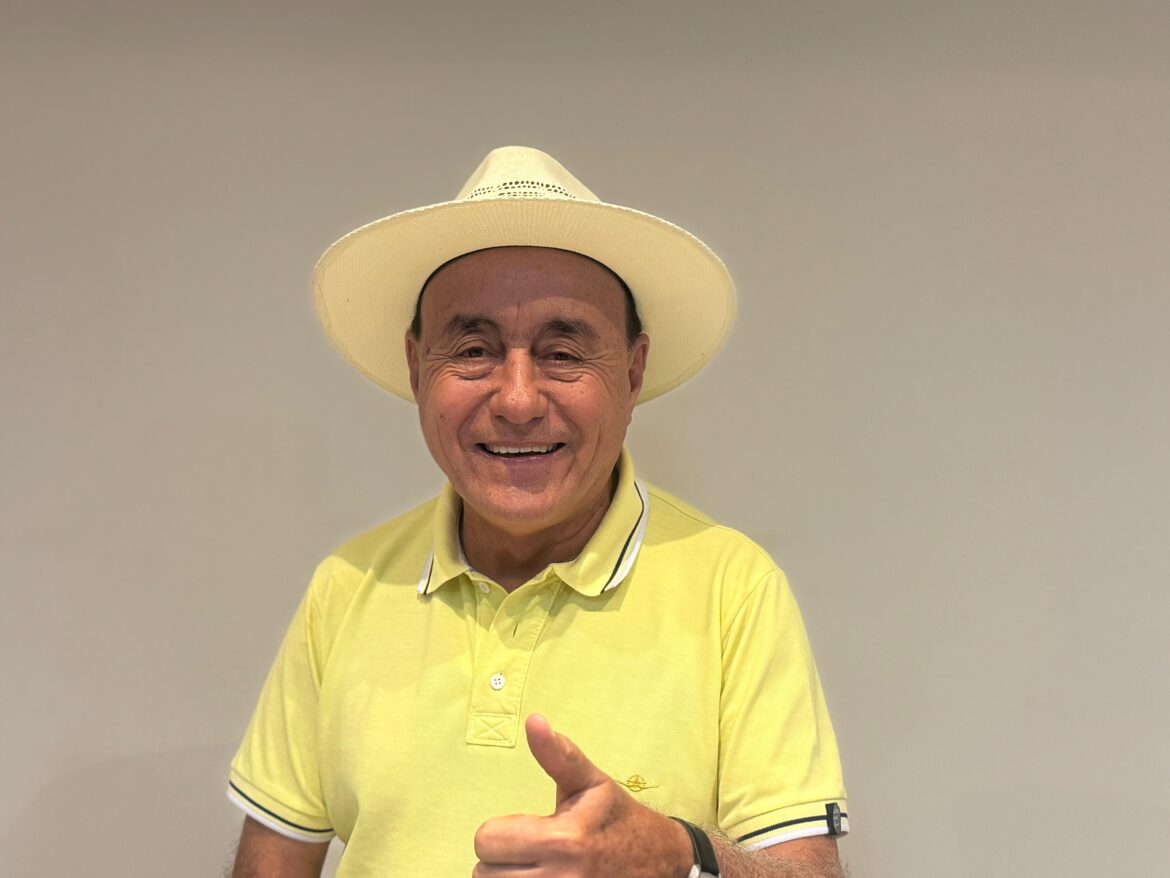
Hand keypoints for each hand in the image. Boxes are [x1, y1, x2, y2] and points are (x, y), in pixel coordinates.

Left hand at [473, 714, 694, 877]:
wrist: (656, 859)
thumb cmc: (614, 816)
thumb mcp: (588, 780)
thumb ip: (557, 754)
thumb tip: (533, 720)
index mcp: (562, 839)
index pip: (487, 840)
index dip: (501, 830)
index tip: (527, 827)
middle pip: (484, 871)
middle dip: (502, 857)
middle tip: (529, 847)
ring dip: (507, 877)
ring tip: (534, 865)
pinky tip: (540, 876)